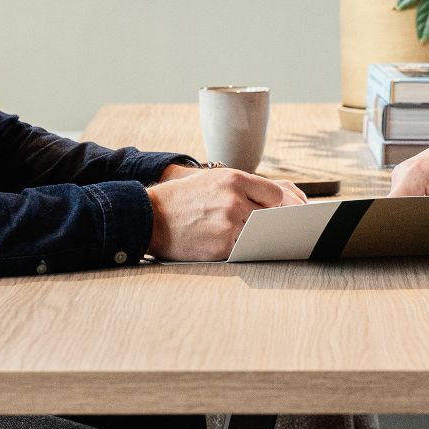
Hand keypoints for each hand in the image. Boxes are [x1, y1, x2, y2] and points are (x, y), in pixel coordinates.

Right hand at [147, 169, 305, 260]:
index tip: (267, 209)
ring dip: (250, 235)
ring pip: (259, 234)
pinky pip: (243, 249)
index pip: (276, 194)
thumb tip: (279, 201)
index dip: (273, 204)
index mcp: (234, 179)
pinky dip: (237, 247)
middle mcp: (235, 200)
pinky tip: (220, 242)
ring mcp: (230, 225)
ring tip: (231, 232)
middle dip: (263, 221)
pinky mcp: (223, 247)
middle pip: (271, 216)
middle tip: (251, 224)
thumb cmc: (182, 199)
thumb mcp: (212, 180)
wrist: (150, 217)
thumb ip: (244, 187)